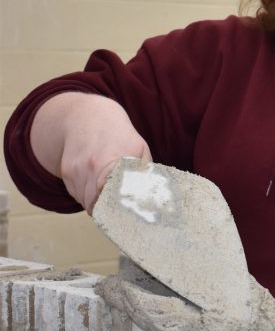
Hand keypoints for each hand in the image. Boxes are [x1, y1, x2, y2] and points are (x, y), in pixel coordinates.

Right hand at [30, 92, 151, 213]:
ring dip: (96, 204)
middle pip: (97, 206)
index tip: (126, 214)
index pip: (112, 198)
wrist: (86, 116)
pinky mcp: (66, 173)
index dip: (118, 210)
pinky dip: (86, 196)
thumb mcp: (139, 148)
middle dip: (108, 211)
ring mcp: (76, 171)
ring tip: (108, 195)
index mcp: (112, 162)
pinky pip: (76, 195)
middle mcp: (90, 168)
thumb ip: (145, 172)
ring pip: (85, 202)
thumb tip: (152, 194)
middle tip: (119, 211)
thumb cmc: (118, 134)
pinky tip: (95, 185)